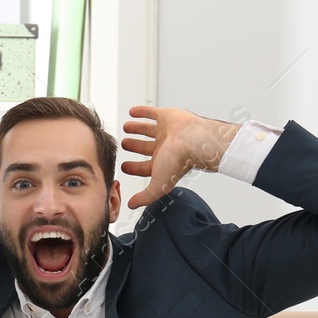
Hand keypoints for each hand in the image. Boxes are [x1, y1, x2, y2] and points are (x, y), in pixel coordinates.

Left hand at [120, 105, 238, 208]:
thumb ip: (145, 197)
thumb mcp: (158, 184)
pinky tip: (132, 112)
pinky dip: (142, 112)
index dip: (133, 167)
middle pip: (145, 147)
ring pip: (148, 130)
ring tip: (126, 127)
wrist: (194, 141)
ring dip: (137, 128)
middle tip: (124, 144)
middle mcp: (164, 147)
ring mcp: (166, 131)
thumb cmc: (179, 162)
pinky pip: (152, 113)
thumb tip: (131, 205)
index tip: (123, 166)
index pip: (144, 167)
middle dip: (134, 146)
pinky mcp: (167, 116)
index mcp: (162, 163)